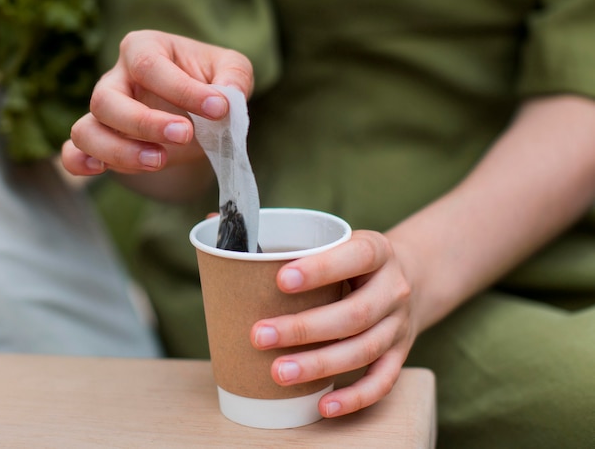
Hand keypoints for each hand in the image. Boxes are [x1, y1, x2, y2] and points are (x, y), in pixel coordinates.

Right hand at [61, 30, 253, 176]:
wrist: (201, 113)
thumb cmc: (212, 82)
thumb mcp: (232, 70)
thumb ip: (234, 77)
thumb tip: (227, 95)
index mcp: (145, 48)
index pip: (150, 65)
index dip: (182, 89)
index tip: (218, 108)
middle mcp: (117, 78)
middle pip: (106, 99)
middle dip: (145, 122)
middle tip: (185, 134)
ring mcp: (105, 112)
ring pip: (87, 129)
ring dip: (118, 150)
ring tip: (160, 161)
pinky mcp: (104, 141)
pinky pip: (74, 151)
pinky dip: (79, 162)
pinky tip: (101, 169)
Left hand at [250, 230, 416, 417]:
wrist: (408, 277)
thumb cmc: (351, 259)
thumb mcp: (333, 238)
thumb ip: (283, 235)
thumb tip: (214, 219)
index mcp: (376, 250)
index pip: (355, 256)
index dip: (321, 269)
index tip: (280, 280)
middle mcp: (393, 287)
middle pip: (355, 313)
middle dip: (304, 328)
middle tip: (259, 335)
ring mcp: (399, 323)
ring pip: (364, 349)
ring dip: (319, 364)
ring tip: (278, 372)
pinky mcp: (400, 353)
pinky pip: (382, 381)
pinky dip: (355, 397)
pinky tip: (323, 405)